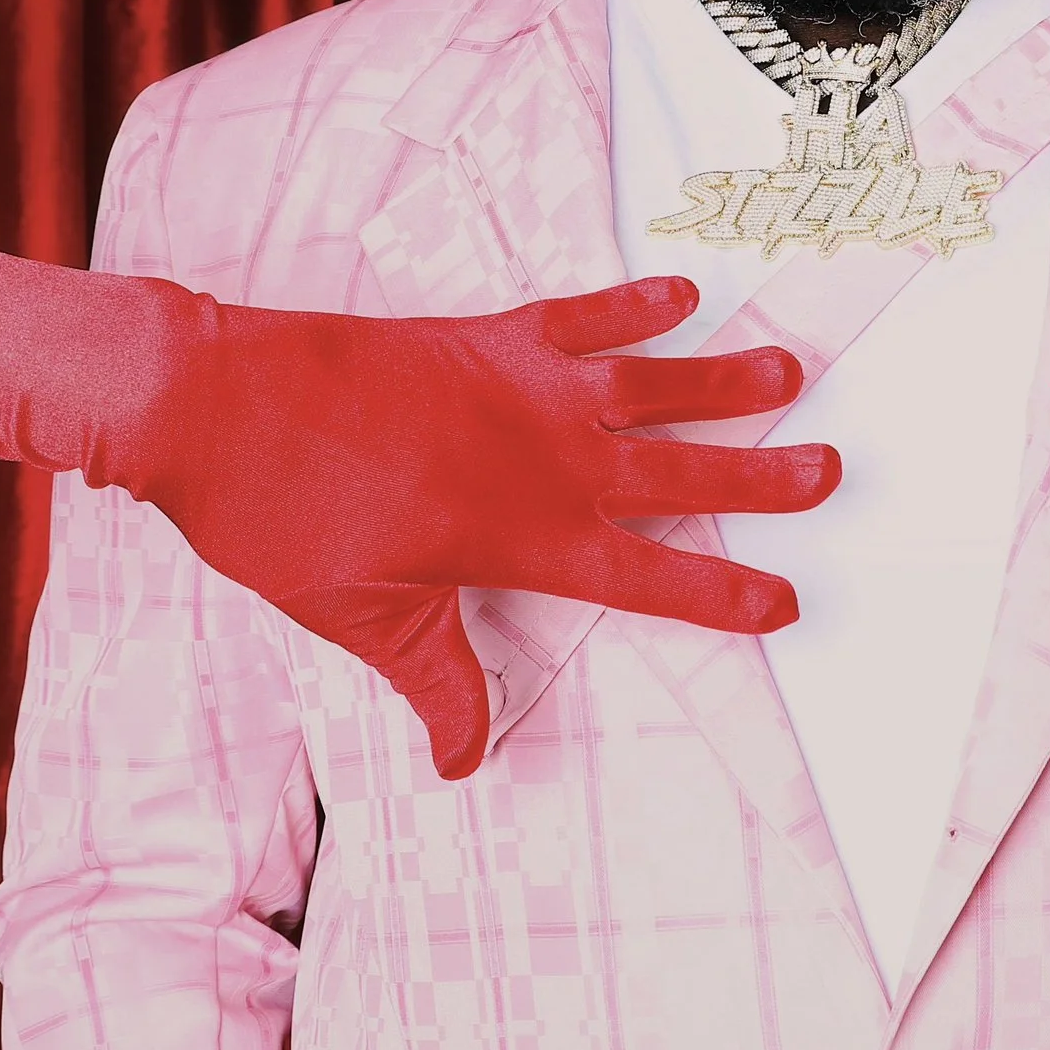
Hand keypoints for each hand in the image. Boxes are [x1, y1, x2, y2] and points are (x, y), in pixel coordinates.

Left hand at [114, 276, 838, 776]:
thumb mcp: (361, 618)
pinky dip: (634, 304)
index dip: (722, 596)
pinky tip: (680, 292)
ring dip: (724, 381)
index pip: (646, 579)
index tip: (784, 603)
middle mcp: (543, 459)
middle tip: (830, 471)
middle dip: (760, 479)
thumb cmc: (282, 518)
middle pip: (678, 476)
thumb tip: (467, 757)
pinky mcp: (487, 336)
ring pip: (653, 386)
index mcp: (520, 538)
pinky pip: (582, 316)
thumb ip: (434, 678)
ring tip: (791, 370)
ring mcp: (523, 388)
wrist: (219, 405)